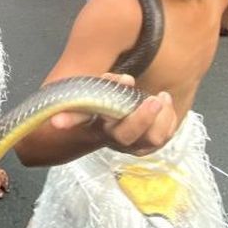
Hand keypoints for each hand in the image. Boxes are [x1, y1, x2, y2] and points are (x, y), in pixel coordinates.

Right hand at [50, 73, 177, 157]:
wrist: (126, 118)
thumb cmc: (113, 103)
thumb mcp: (106, 92)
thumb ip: (111, 84)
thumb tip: (126, 81)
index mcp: (100, 126)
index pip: (82, 122)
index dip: (70, 120)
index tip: (58, 120)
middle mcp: (117, 140)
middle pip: (128, 137)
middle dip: (142, 118)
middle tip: (153, 99)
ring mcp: (137, 145)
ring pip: (155, 139)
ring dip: (162, 116)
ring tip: (161, 96)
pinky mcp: (154, 145)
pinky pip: (168, 134)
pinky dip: (170, 117)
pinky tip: (165, 104)